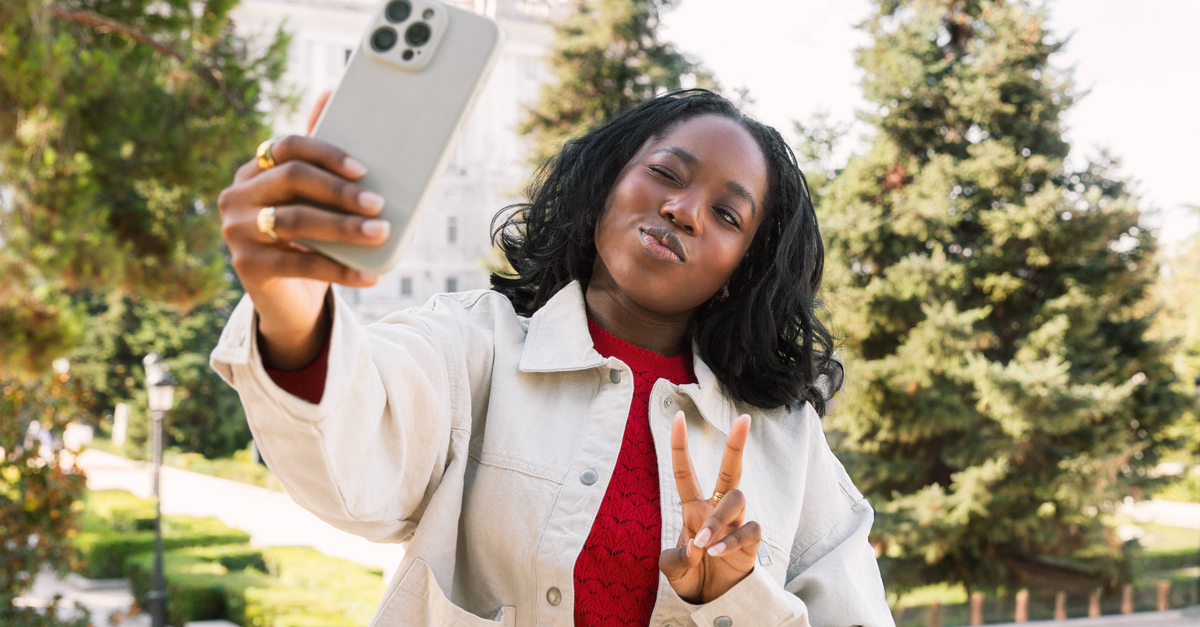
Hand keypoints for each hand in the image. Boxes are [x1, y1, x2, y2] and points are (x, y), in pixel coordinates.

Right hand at [218, 90, 386, 368]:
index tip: (364, 169)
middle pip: (292, 179)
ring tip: (381, 234)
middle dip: (340, 191)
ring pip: (297, 221)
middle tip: (379, 204)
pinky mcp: (246, 267)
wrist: (288, 298)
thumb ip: (318, 155)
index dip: (326, 153)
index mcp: (254, 170)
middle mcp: (237, 196)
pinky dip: (340, 269)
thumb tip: (329, 92)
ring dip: (345, 228)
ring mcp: (236, 231)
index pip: (286, 146)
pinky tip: (370, 274)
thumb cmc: (307, 238)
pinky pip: (301, 264)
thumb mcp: (313, 198)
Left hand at [660, 411, 760, 603]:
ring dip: (717, 520)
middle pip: (729, 470)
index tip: (676, 416)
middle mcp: (717, 509)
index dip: (679, 446)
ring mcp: (736, 523)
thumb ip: (676, 558)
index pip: (685, 472)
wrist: (713, 600)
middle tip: (744, 421)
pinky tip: (717, 554)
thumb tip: (694, 546)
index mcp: (693, 507)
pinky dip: (731, 541)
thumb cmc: (691, 576)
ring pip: (736, 500)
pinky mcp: (751, 542)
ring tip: (704, 544)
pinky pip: (748, 530)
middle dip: (736, 445)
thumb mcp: (672, 569)